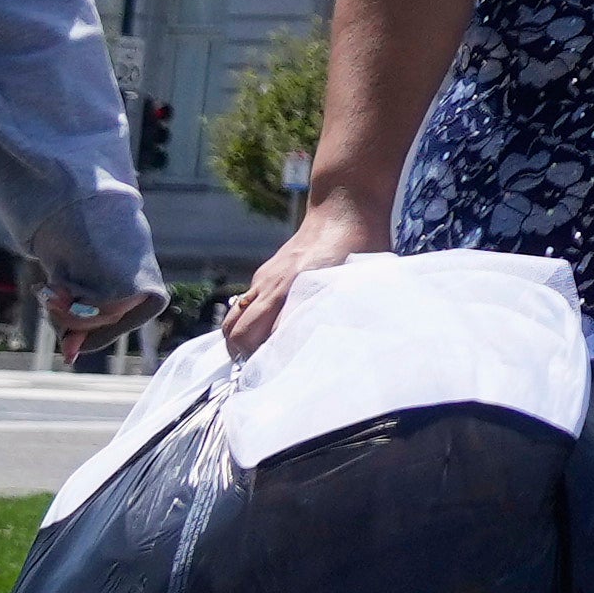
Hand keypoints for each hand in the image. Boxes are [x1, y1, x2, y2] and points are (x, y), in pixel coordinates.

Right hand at [222, 198, 384, 360]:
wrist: (342, 209)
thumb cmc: (360, 248)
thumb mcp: (361, 283)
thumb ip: (347, 311)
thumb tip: (351, 346)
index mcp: (299, 291)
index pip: (273, 339)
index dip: (272, 364)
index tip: (280, 383)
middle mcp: (274, 288)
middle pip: (240, 334)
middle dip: (245, 359)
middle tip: (263, 376)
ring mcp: (264, 280)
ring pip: (232, 322)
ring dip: (237, 344)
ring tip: (254, 360)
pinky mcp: (263, 274)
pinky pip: (242, 305)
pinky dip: (243, 325)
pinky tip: (262, 335)